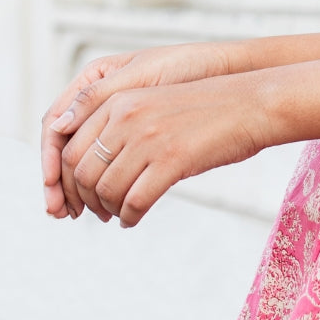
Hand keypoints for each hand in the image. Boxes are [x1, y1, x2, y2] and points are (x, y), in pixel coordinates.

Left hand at [59, 72, 269, 226]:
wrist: (251, 105)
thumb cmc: (207, 108)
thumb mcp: (154, 103)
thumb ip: (120, 123)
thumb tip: (91, 163)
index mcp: (119, 100)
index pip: (71, 147)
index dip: (67, 180)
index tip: (78, 196)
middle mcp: (127, 116)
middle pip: (82, 171)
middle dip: (85, 199)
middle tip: (98, 211)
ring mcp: (149, 138)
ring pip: (106, 190)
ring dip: (108, 210)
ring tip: (119, 214)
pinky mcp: (172, 159)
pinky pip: (134, 201)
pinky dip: (129, 216)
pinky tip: (134, 218)